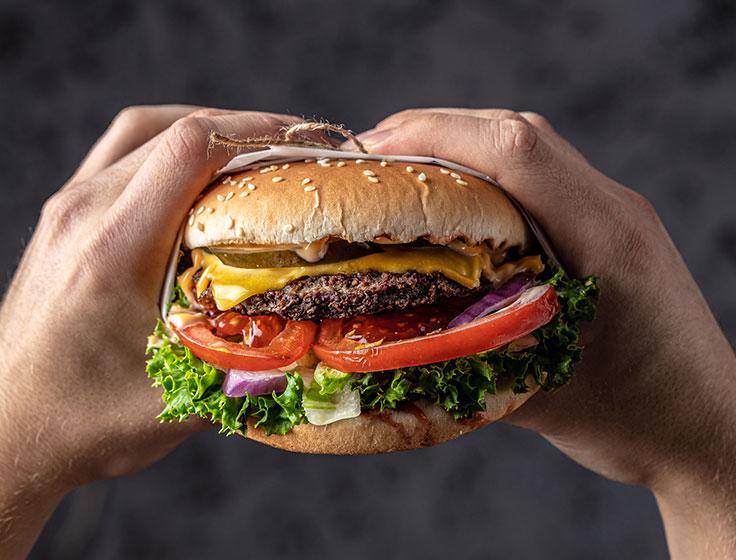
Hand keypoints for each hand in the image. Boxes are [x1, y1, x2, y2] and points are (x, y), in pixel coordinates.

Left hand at [0, 106, 298, 558]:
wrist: (7, 433)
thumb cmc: (81, 421)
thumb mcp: (176, 404)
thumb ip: (249, 373)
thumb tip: (319, 352)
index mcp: (112, 252)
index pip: (188, 150)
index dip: (257, 132)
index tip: (308, 141)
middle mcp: (83, 215)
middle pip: (174, 131)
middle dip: (247, 129)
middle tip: (301, 147)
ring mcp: (67, 211)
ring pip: (143, 133)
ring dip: (205, 129)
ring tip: (256, 149)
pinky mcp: (63, 219)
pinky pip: (121, 154)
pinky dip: (168, 147)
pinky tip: (198, 175)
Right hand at [357, 108, 735, 557]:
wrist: (709, 428)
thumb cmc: (639, 420)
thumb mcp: (541, 394)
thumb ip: (464, 359)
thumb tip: (382, 337)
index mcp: (605, 239)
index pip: (517, 151)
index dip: (436, 135)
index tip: (371, 150)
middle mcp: (613, 209)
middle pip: (517, 132)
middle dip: (434, 131)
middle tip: (369, 156)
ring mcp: (614, 212)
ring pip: (529, 146)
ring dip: (460, 145)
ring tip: (401, 169)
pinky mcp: (607, 225)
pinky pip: (540, 175)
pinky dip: (486, 171)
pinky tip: (453, 200)